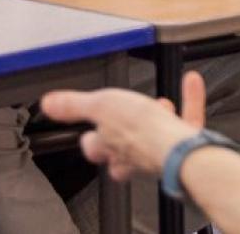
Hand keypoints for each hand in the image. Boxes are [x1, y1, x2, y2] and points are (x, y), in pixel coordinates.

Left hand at [41, 70, 208, 182]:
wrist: (180, 149)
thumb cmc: (141, 133)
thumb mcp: (101, 106)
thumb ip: (75, 105)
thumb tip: (48, 104)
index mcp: (112, 149)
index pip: (94, 149)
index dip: (90, 139)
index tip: (88, 132)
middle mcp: (135, 157)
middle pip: (124, 152)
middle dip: (126, 136)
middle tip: (128, 118)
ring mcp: (161, 153)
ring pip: (156, 142)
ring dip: (158, 118)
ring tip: (160, 102)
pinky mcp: (188, 147)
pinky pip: (189, 121)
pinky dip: (190, 100)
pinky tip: (191, 82)